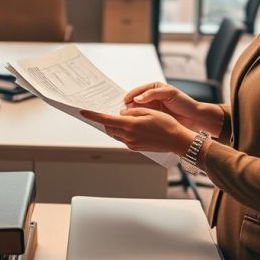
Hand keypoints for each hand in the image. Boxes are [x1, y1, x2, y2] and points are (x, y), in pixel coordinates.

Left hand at [80, 107, 196, 155]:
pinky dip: (123, 132)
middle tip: (106, 112)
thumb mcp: (149, 112)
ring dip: (115, 127)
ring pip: (116, 134)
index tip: (83, 112)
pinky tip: (131, 127)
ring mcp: (132, 144)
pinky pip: (124, 139)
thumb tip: (121, 114)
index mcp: (130, 125)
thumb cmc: (166, 123)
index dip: (93, 115)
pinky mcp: (136, 148)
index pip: (106, 119)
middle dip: (106, 120)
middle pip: (109, 127)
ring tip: (121, 119)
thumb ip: (132, 112)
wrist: (177, 140)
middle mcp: (128, 136)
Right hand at [124, 82, 213, 133]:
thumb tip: (137, 98)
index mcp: (155, 88)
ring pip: (137, 109)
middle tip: (120, 109)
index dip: (131, 95)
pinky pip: (142, 117)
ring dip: (131, 113)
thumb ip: (153, 94)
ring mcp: (153, 107)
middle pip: (136, 99)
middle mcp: (152, 97)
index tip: (124, 100)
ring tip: (124, 117)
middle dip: (128, 104)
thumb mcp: (169, 94)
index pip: (139, 90)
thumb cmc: (184, 103)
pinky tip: (133, 123)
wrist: (195, 117)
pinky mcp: (154, 116)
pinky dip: (137, 119)